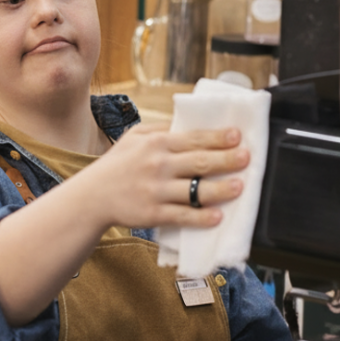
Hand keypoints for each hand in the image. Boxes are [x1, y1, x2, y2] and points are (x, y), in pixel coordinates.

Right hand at [77, 123, 249, 230]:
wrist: (92, 196)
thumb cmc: (117, 165)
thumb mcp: (135, 137)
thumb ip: (161, 129)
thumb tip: (189, 123)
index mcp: (156, 143)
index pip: (194, 138)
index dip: (218, 137)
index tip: (237, 135)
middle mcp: (157, 165)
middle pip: (200, 161)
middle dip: (227, 159)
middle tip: (247, 158)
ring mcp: (156, 190)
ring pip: (195, 191)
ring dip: (221, 189)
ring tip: (239, 186)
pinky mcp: (153, 214)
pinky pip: (183, 216)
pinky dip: (201, 217)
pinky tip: (217, 216)